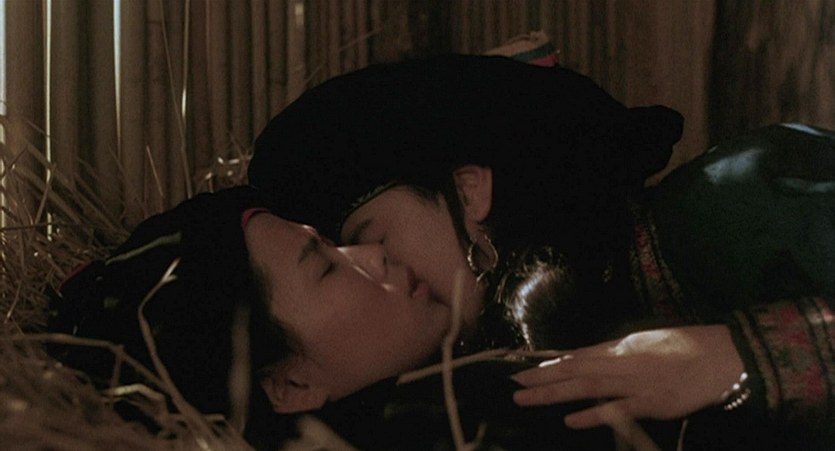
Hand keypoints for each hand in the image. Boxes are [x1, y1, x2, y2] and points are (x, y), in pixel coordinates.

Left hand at [511, 325, 744, 428]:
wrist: (725, 355)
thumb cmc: (688, 349)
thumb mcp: (646, 344)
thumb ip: (617, 353)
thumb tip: (588, 359)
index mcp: (621, 347)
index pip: (577, 356)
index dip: (550, 364)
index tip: (524, 369)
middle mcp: (622, 362)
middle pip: (574, 371)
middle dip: (541, 378)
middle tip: (512, 385)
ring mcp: (636, 383)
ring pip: (586, 387)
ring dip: (554, 393)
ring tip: (526, 398)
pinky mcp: (653, 403)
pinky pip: (618, 410)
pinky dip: (594, 415)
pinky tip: (571, 419)